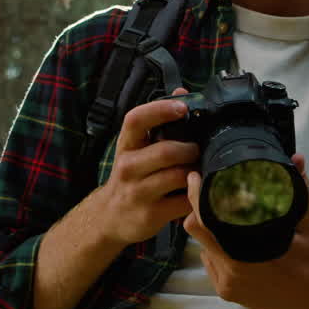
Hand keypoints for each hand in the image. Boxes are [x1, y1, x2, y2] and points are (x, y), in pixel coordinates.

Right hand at [93, 87, 198, 245]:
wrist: (110, 217)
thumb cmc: (131, 176)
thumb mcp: (136, 148)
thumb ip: (157, 122)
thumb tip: (181, 92)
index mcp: (126, 145)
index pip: (136, 120)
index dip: (160, 110)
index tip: (182, 107)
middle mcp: (128, 167)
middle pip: (166, 151)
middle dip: (190, 149)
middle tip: (197, 150)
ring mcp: (138, 192)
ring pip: (177, 176)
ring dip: (195, 172)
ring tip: (198, 170)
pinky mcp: (151, 215)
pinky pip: (183, 202)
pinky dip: (195, 196)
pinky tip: (195, 192)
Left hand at [182, 153, 308, 308]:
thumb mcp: (307, 221)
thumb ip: (298, 189)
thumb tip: (296, 159)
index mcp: (244, 253)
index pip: (203, 220)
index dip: (195, 196)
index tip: (195, 177)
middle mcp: (230, 270)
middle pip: (197, 232)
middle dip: (198, 210)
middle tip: (207, 192)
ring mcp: (227, 284)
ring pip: (203, 248)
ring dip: (208, 232)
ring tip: (222, 218)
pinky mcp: (227, 293)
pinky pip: (210, 264)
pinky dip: (215, 251)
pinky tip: (229, 243)